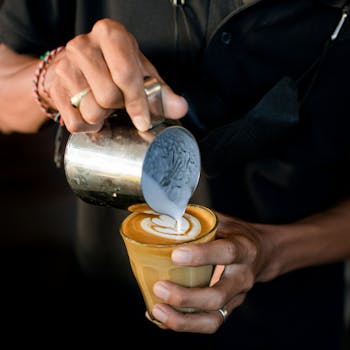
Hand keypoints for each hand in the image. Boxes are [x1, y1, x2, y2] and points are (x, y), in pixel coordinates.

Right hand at [43, 19, 187, 132]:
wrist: (75, 68)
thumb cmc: (114, 69)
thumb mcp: (140, 74)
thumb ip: (160, 92)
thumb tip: (180, 108)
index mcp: (110, 35)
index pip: (126, 74)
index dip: (138, 102)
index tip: (144, 122)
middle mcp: (84, 46)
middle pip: (109, 96)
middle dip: (118, 108)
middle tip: (118, 105)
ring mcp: (65, 66)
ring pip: (91, 111)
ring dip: (103, 118)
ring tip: (104, 108)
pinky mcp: (54, 88)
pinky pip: (75, 123)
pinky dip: (88, 127)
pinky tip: (91, 116)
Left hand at [148, 211, 273, 333]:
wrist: (262, 253)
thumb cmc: (235, 234)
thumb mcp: (221, 220)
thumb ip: (196, 219)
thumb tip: (161, 212)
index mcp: (243, 248)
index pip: (226, 252)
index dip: (201, 256)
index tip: (175, 255)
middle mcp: (242, 277)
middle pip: (217, 296)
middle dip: (186, 297)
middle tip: (159, 288)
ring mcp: (236, 297)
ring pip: (213, 319)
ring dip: (182, 320)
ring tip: (156, 310)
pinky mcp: (228, 309)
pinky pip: (207, 324)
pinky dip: (182, 325)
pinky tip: (160, 318)